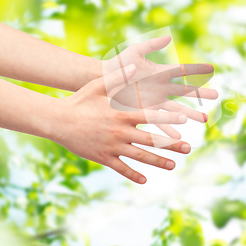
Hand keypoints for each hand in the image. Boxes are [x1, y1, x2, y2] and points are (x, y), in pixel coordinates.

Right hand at [51, 64, 190, 183]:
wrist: (56, 121)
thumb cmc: (79, 101)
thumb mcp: (98, 86)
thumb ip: (119, 78)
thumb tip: (135, 66)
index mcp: (121, 114)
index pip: (149, 117)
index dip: (167, 119)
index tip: (184, 120)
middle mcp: (120, 132)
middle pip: (150, 140)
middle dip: (171, 144)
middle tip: (188, 147)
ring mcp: (112, 146)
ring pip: (140, 156)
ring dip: (158, 161)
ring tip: (173, 165)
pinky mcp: (103, 158)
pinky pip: (121, 168)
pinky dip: (133, 175)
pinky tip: (144, 180)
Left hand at [103, 36, 217, 137]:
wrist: (103, 81)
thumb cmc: (118, 64)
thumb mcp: (135, 52)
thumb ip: (152, 46)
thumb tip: (169, 37)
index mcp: (161, 73)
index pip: (183, 71)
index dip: (197, 70)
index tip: (212, 69)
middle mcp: (161, 88)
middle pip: (185, 91)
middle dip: (201, 93)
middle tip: (216, 96)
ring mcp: (155, 101)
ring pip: (177, 109)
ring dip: (190, 114)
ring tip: (204, 119)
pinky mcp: (145, 111)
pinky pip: (159, 121)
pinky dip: (168, 128)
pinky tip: (178, 136)